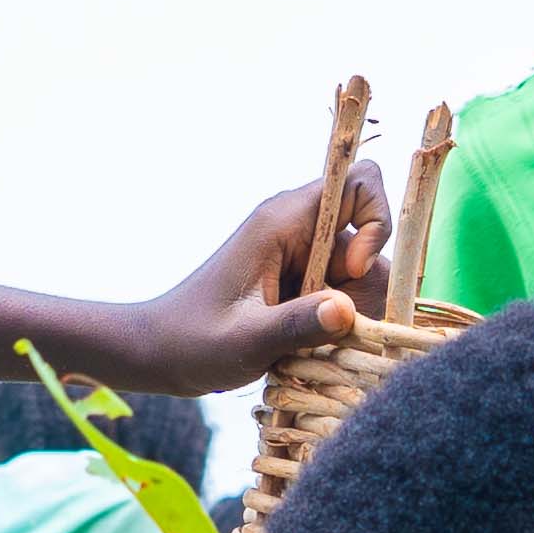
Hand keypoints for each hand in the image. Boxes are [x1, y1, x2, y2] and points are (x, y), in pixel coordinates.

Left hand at [81, 171, 384, 397]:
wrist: (159, 352)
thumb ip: (297, 325)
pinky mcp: (300, 283)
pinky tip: (311, 348)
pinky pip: (341, 293)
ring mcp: (300, 256)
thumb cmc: (194, 341)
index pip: (358, 181)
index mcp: (283, 222)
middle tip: (339, 328)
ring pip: (358, 272)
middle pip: (367, 236)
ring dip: (355, 310)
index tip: (354, 271)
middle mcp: (298, 230)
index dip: (374, 221)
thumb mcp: (248, 340)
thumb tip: (347, 311)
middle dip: (368, 283)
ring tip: (318, 345)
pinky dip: (339, 322)